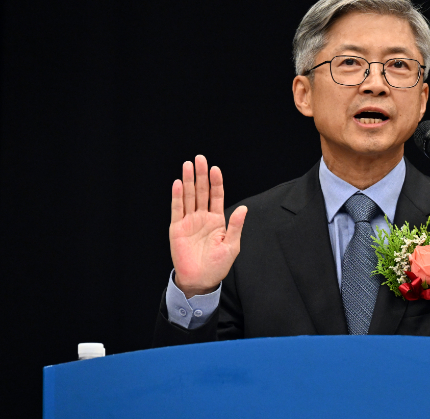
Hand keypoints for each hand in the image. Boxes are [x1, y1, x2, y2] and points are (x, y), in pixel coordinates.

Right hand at [169, 155, 246, 297]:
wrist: (201, 280)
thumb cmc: (218, 265)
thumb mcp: (231, 246)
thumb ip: (236, 226)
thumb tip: (243, 208)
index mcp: (217, 220)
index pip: (216, 196)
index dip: (216, 182)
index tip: (215, 169)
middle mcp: (202, 217)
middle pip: (202, 192)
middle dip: (201, 175)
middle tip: (199, 158)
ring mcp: (189, 222)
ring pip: (189, 197)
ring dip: (189, 181)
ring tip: (188, 165)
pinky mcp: (177, 228)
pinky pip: (177, 210)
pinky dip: (178, 197)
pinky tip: (179, 184)